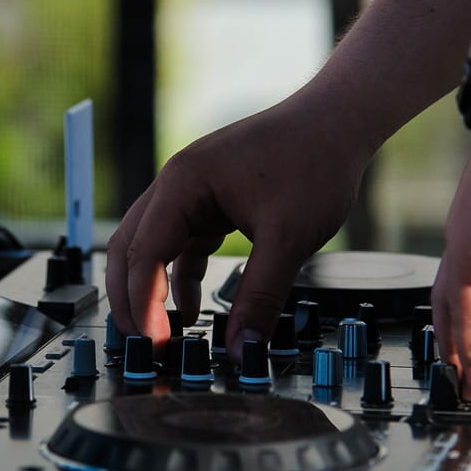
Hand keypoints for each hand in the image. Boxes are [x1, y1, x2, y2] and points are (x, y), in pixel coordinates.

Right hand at [106, 92, 368, 356]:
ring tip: (162, 335)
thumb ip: (261, 297)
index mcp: (183, 183)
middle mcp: (177, 184)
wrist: (339, 121)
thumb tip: (244, 349)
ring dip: (152, 290)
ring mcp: (192, 192)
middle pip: (131, 248)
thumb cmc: (314, 162)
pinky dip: (181, 278)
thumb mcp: (288, 239)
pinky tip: (192, 309)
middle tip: (144, 346)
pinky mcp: (211, 201)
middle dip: (132, 299)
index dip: (142, 303)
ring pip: (151, 248)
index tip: (154, 343)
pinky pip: (182, 245)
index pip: (143, 252)